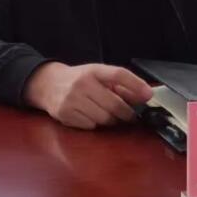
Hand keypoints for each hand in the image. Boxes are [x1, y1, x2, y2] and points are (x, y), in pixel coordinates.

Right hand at [23, 62, 153, 129]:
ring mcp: (72, 100)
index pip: (118, 74)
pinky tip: (91, 116)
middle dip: (126, 112)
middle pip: (114, 104)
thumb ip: (120, 84)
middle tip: (130, 115)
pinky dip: (95, 124)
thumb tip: (145, 95)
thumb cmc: (79, 80)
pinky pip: (91, 126)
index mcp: (93, 70)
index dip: (136, 84)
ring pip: (104, 118)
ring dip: (110, 120)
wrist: (48, 84)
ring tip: (108, 114)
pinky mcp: (65, 114)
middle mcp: (82, 83)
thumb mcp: (98, 75)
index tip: (148, 95)